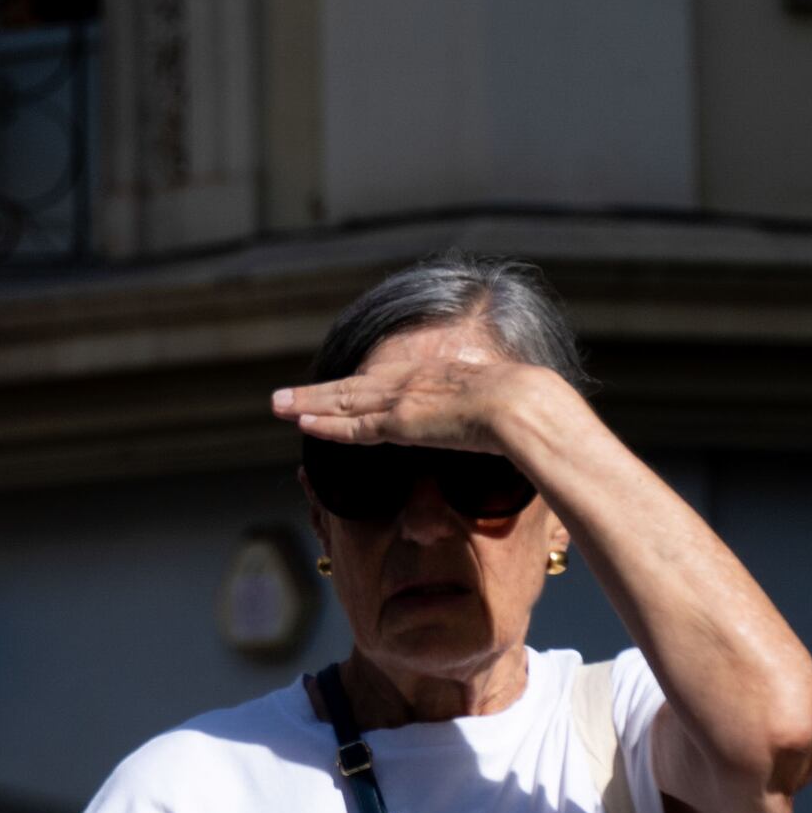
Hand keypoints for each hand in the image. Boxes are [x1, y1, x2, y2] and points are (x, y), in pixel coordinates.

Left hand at [271, 331, 567, 461]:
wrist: (526, 407)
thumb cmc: (533, 413)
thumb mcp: (511, 414)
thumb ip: (499, 422)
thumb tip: (514, 436)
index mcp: (443, 376)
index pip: (390, 381)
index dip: (362, 386)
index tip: (342, 388)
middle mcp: (416, 382)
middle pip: (357, 387)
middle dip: (321, 392)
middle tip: (287, 395)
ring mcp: (404, 400)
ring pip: (344, 401)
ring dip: (308, 403)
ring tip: (278, 404)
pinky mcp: (399, 422)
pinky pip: (352, 424)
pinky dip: (324, 423)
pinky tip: (300, 422)